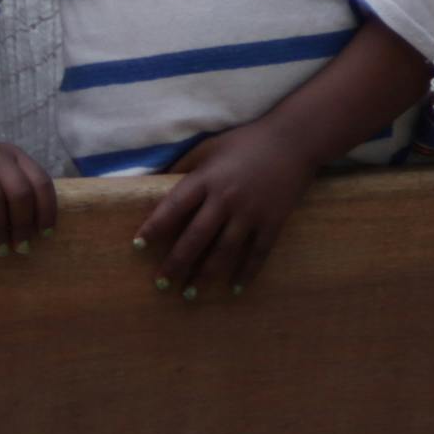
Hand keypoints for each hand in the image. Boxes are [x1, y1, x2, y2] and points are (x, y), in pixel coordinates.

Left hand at [141, 121, 327, 298]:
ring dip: (204, 275)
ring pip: (223, 252)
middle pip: (195, 238)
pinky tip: (234, 288)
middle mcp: (226, 198)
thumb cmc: (247, 141)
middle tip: (161, 283)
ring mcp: (251, 213)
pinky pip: (257, 253)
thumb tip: (155, 183)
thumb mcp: (210, 146)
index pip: (174, 207)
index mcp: (208, 178)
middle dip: (176, 263)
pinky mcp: (273, 221)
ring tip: (189, 294)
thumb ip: (185, 166)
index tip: (138, 245)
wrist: (295, 139)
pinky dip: (246, 273)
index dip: (155, 227)